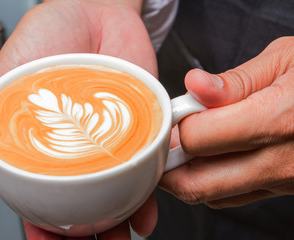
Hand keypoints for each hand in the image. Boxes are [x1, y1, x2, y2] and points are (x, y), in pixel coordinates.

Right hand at [0, 0, 157, 238]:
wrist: (98, 9)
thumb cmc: (55, 31)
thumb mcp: (15, 66)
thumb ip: (6, 106)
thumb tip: (1, 147)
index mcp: (45, 137)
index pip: (40, 188)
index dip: (41, 220)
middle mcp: (80, 142)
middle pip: (81, 197)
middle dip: (84, 229)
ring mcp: (111, 137)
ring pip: (115, 189)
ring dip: (117, 219)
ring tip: (118, 239)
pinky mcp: (140, 125)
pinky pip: (145, 163)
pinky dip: (147, 190)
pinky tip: (143, 210)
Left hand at [163, 36, 293, 207]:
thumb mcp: (286, 60)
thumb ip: (234, 80)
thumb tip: (194, 86)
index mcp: (277, 120)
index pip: (197, 139)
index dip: (178, 124)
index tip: (178, 112)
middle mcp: (280, 162)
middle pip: (195, 183)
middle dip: (169, 162)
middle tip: (167, 138)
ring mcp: (283, 182)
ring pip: (209, 195)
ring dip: (186, 173)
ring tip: (190, 144)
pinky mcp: (283, 190)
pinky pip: (230, 197)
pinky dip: (209, 181)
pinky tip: (211, 157)